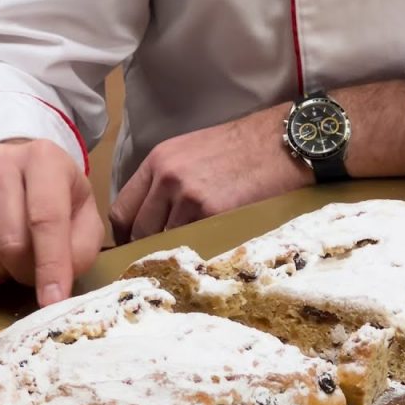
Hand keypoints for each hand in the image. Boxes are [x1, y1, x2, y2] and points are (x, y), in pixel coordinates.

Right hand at [0, 139, 103, 306]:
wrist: (13, 173)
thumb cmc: (54, 199)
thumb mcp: (83, 217)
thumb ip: (81, 248)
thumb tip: (56, 285)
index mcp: (44, 158)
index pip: (47, 219)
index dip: (52, 265)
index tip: (53, 300)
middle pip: (12, 243)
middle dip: (26, 270)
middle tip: (32, 266)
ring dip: (0, 269)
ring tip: (9, 252)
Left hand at [110, 103, 312, 242]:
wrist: (282, 143)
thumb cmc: (242, 148)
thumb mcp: (192, 153)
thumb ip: (166, 181)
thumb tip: (152, 218)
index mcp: (158, 160)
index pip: (122, 209)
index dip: (125, 236)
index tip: (133, 248)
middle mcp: (167, 177)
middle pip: (139, 230)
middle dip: (146, 249)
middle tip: (159, 262)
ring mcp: (188, 196)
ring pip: (165, 241)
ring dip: (174, 252)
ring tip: (186, 259)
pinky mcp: (213, 212)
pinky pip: (193, 243)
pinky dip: (198, 251)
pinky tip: (208, 252)